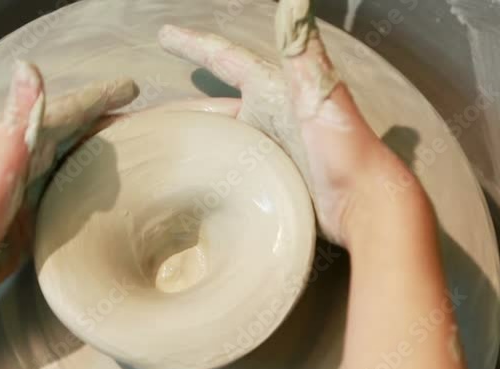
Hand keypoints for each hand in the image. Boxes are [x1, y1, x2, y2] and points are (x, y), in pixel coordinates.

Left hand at [0, 61, 138, 320]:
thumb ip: (16, 122)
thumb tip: (29, 65)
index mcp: (16, 146)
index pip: (67, 113)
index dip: (99, 99)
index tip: (133, 89)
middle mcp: (22, 166)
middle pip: (73, 137)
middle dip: (105, 125)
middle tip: (143, 121)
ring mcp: (23, 197)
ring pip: (70, 167)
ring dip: (98, 158)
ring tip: (131, 155)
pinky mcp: (24, 228)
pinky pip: (64, 201)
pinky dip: (85, 194)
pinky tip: (99, 204)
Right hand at [159, 0, 429, 247]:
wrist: (366, 204)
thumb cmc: (346, 147)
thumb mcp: (321, 94)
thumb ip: (305, 50)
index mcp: (275, 89)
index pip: (226, 59)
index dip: (195, 44)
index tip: (163, 33)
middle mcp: (269, 115)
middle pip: (210, 107)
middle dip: (174, 110)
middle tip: (133, 117)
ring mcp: (269, 149)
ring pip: (215, 141)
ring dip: (185, 144)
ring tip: (148, 152)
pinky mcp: (270, 179)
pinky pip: (227, 170)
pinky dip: (204, 172)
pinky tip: (184, 185)